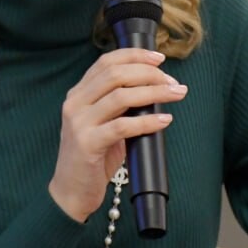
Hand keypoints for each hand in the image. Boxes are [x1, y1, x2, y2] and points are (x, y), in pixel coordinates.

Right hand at [49, 49, 186, 221]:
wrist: (71, 192)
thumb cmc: (93, 158)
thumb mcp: (103, 124)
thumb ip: (120, 105)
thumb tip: (155, 89)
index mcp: (78, 94)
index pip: (106, 62)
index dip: (134, 56)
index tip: (159, 58)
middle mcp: (75, 103)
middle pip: (115, 74)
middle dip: (149, 73)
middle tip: (173, 82)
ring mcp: (79, 123)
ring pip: (121, 96)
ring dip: (154, 92)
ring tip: (176, 94)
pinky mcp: (87, 144)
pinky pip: (123, 126)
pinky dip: (147, 121)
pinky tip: (164, 119)